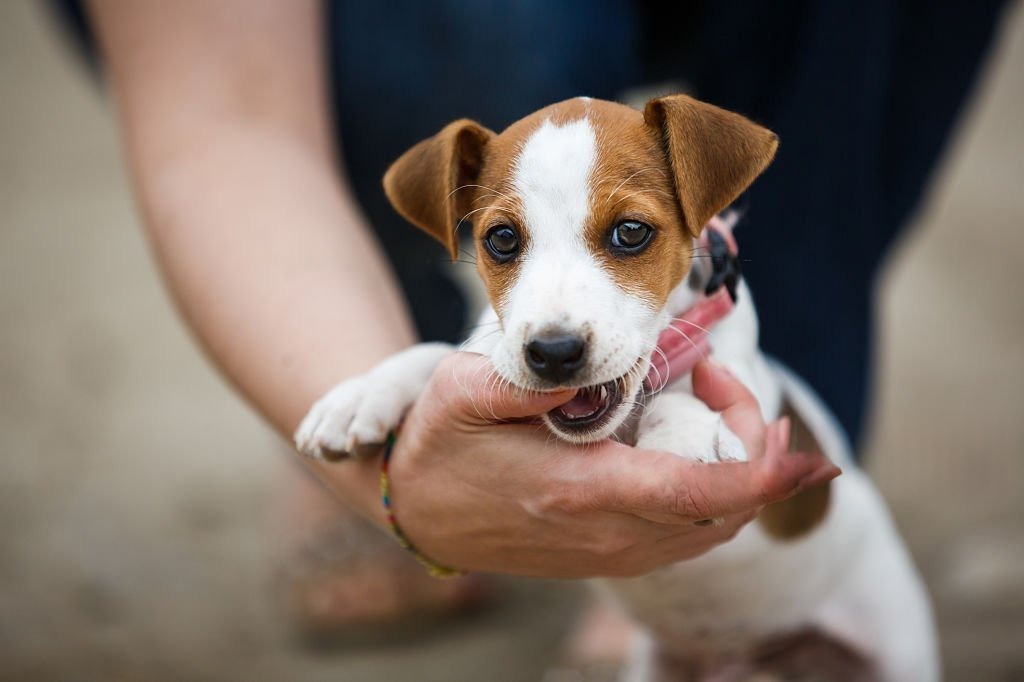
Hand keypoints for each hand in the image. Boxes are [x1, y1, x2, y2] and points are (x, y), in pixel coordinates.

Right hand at [384, 353, 839, 577]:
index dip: (762, 473)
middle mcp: (606, 534)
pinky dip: (711, 491)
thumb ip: (527, 378)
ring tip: (707, 399)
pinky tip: (686, 439)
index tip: (788, 432)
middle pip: (723, 512)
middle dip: (754, 449)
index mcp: (577, 491)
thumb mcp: (463, 393)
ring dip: (736, 469)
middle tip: (718, 376)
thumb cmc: (439, 445)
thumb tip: (590, 364)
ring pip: (712, 527)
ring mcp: (610, 552)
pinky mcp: (609, 554)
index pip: (697, 494)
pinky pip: (686, 533)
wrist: (416, 513)